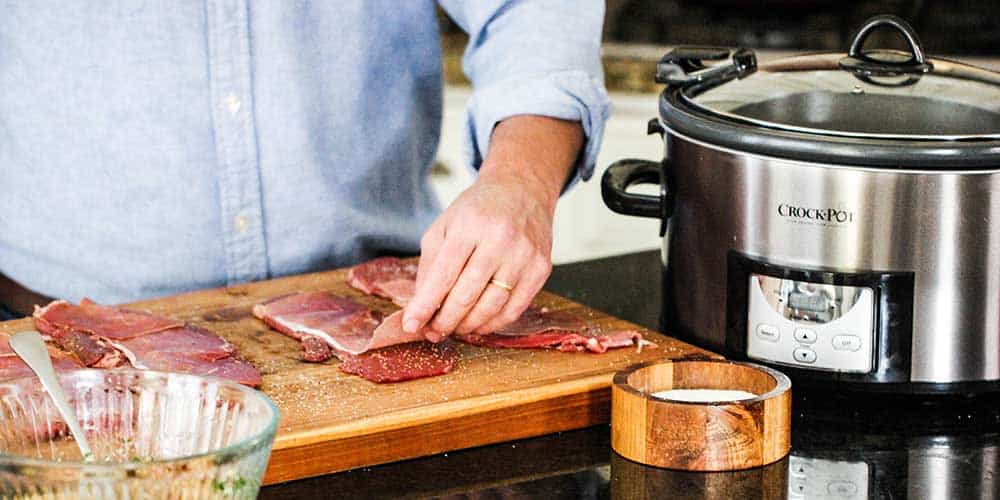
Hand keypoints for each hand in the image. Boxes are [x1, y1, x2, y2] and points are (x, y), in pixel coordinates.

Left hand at [402, 115, 583, 338]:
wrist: (522, 190)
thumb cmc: (478, 210)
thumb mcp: (445, 225)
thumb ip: (430, 265)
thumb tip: (420, 308)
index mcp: (470, 225)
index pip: (443, 275)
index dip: (425, 305)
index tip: (410, 325)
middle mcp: (500, 240)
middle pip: (466, 295)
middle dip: (444, 321)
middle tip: (432, 332)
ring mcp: (524, 255)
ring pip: (491, 307)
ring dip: (467, 326)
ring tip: (453, 328)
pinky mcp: (541, 268)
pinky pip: (514, 309)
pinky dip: (492, 324)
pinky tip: (478, 324)